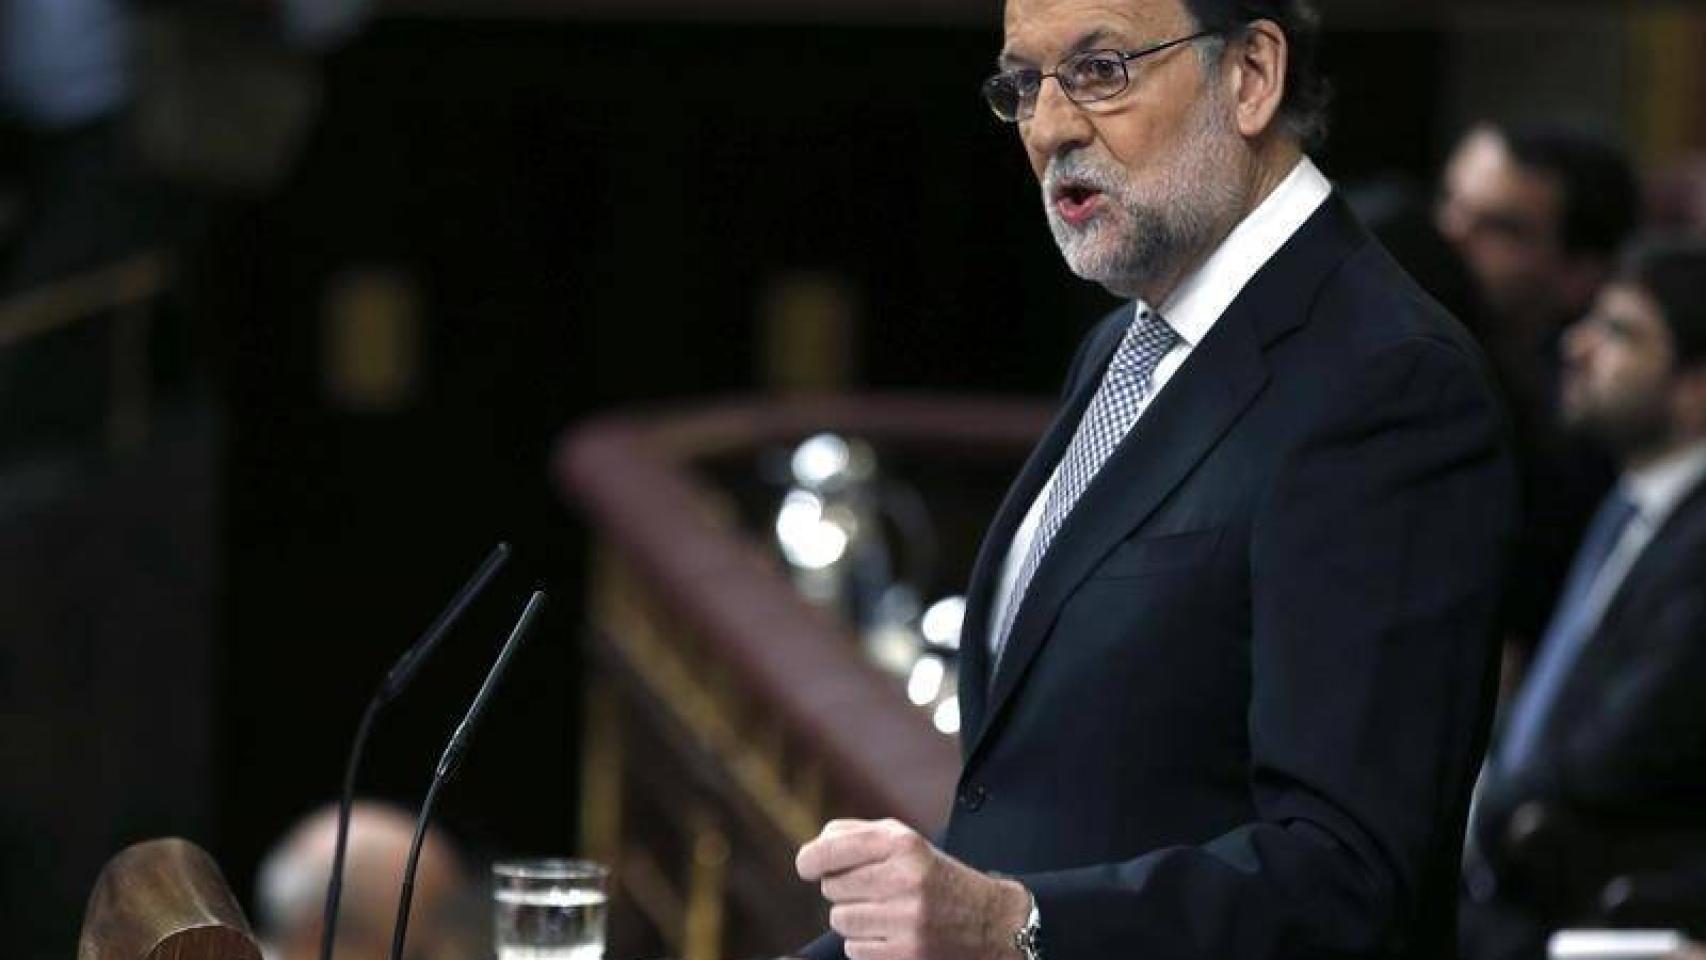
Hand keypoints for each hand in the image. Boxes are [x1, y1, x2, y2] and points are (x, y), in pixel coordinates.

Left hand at [795, 818, 1030, 959]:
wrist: (992, 923)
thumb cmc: (936, 877)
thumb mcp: (906, 842)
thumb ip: (857, 835)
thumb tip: (814, 850)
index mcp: (903, 843)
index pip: (831, 849)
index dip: (811, 860)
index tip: (807, 867)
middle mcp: (904, 877)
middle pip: (831, 887)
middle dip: (844, 890)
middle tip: (873, 891)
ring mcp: (906, 919)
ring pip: (840, 920)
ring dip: (853, 919)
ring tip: (883, 914)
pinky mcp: (907, 953)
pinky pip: (854, 949)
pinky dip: (865, 945)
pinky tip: (892, 935)